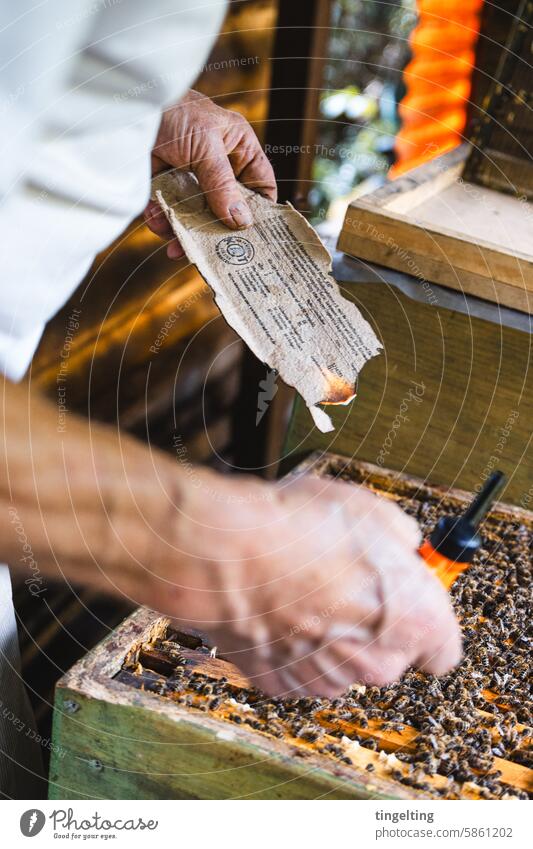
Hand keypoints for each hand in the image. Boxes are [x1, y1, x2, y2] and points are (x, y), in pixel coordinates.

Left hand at [144, 90, 276, 258]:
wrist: (121, 104)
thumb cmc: (174, 109)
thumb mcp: (205, 146)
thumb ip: (222, 184)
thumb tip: (241, 221)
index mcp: (237, 147)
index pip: (260, 185)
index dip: (260, 212)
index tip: (255, 240)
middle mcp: (217, 164)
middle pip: (226, 208)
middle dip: (214, 229)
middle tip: (210, 253)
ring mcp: (189, 174)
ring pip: (195, 214)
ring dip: (183, 229)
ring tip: (172, 242)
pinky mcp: (163, 182)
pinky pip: (168, 209)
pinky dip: (160, 218)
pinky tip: (153, 218)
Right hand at [148, 470, 461, 697]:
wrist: (226, 553)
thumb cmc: (299, 527)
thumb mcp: (370, 510)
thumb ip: (400, 537)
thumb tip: (402, 544)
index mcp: (416, 622)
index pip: (443, 649)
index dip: (424, 621)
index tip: (406, 599)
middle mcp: (377, 663)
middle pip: (389, 656)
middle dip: (371, 625)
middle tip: (343, 581)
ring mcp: (327, 680)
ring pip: (341, 663)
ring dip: (328, 635)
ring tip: (300, 587)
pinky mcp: (281, 685)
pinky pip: (298, 668)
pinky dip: (290, 646)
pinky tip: (274, 607)